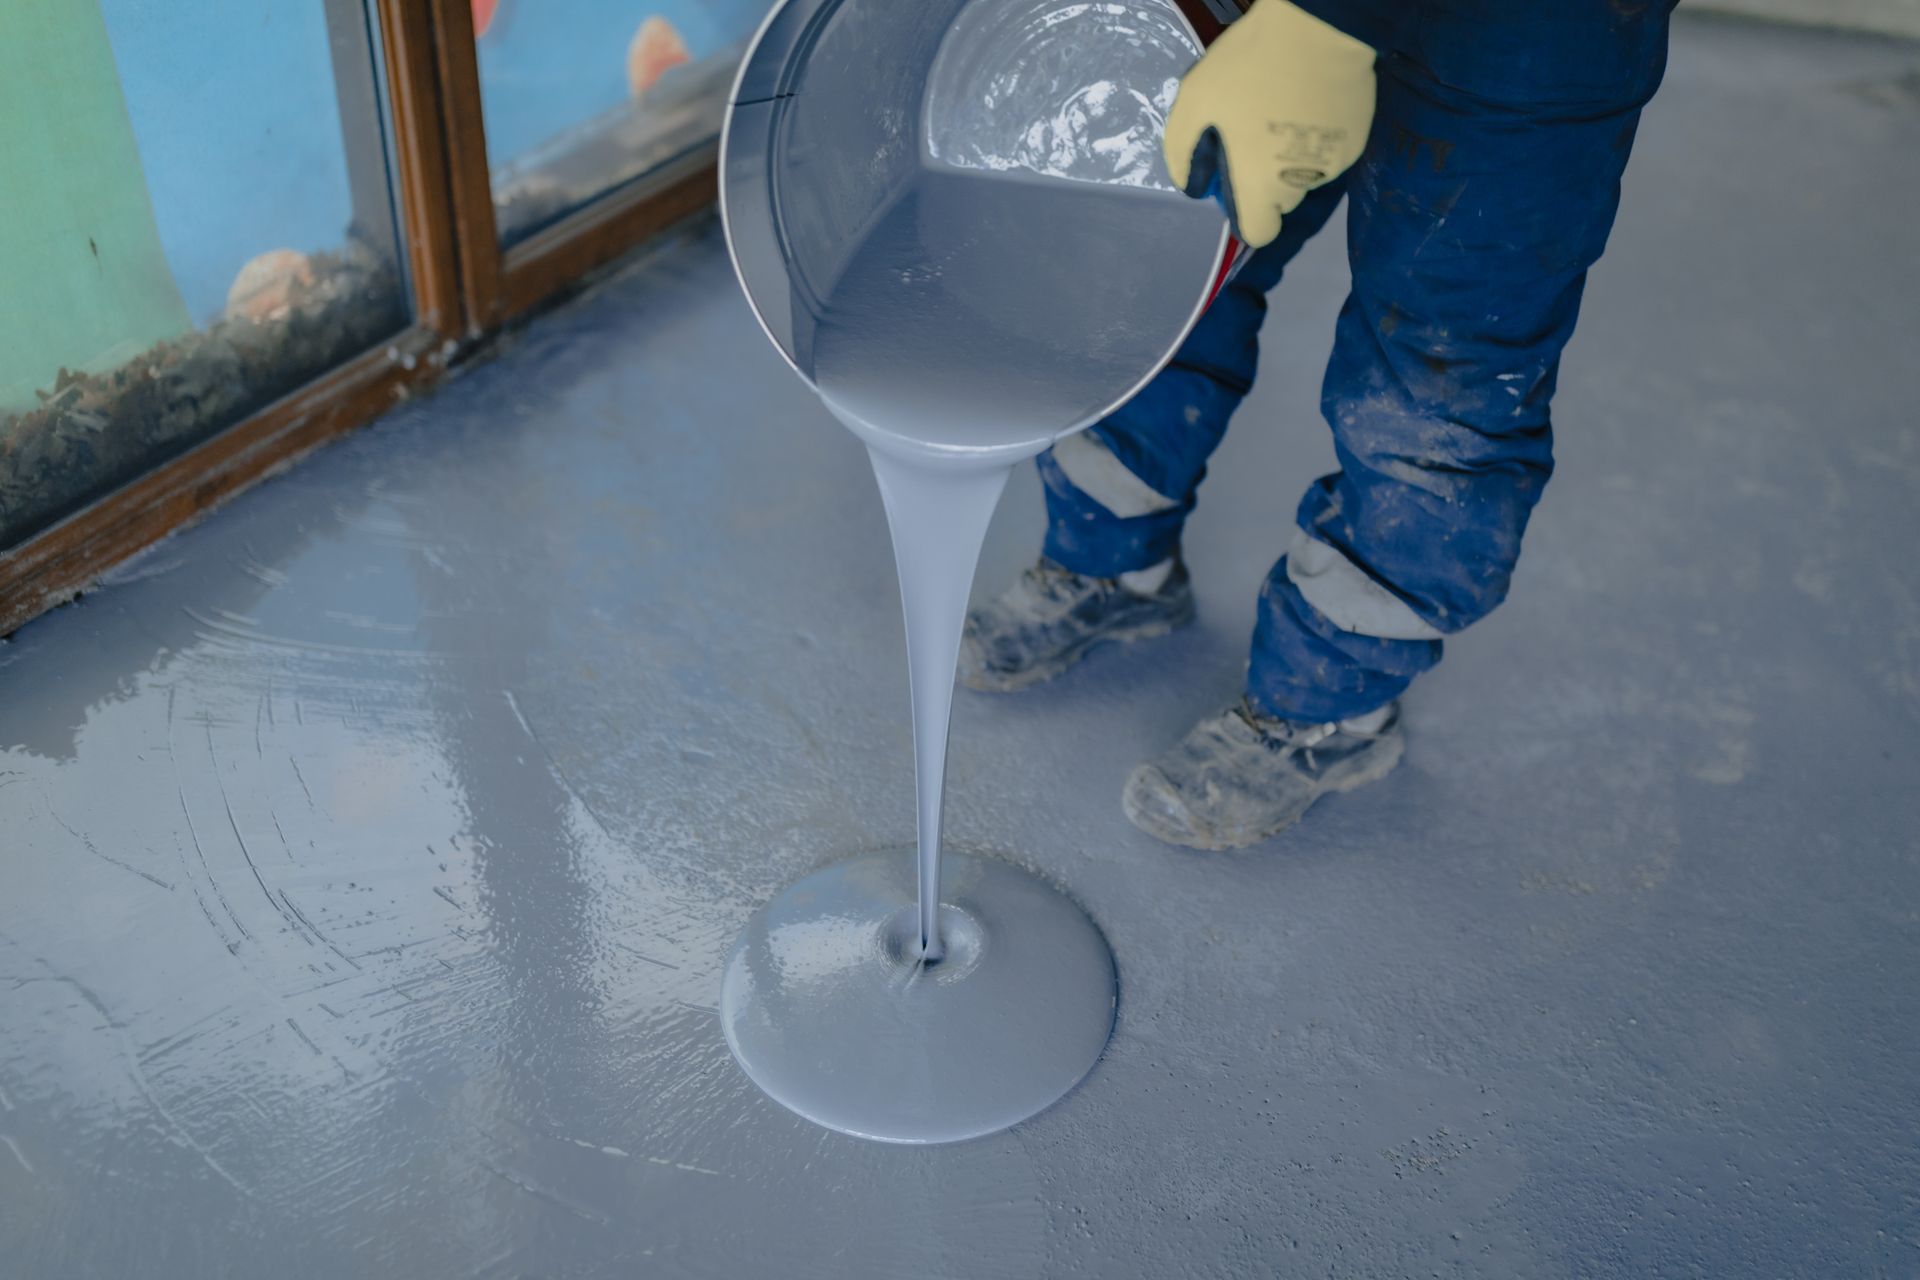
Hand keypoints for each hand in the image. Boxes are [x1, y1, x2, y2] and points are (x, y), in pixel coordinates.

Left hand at [1162, 0, 1376, 246]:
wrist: (1318, 27)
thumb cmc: (1248, 69)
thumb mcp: (1194, 104)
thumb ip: (1183, 153)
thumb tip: (1191, 186)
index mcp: (1260, 186)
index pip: (1258, 233)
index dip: (1245, 215)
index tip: (1236, 183)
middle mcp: (1301, 184)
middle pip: (1281, 202)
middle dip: (1265, 181)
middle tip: (1254, 136)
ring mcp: (1334, 163)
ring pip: (1306, 176)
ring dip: (1291, 159)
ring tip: (1281, 114)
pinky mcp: (1357, 138)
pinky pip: (1329, 151)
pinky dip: (1317, 138)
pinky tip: (1308, 104)